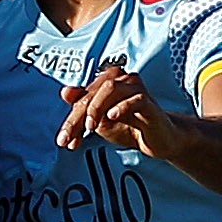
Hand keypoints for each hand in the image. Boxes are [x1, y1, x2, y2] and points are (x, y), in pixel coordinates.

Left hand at [58, 66, 189, 157]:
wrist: (158, 140)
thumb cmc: (129, 126)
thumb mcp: (99, 121)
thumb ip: (83, 107)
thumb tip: (64, 91)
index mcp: (106, 83)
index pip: (82, 98)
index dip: (71, 120)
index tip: (64, 141)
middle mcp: (120, 80)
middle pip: (92, 92)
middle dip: (77, 117)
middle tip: (69, 138)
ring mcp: (135, 88)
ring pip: (110, 88)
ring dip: (96, 107)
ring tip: (91, 127)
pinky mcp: (148, 101)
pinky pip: (135, 99)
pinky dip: (121, 107)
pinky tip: (111, 116)